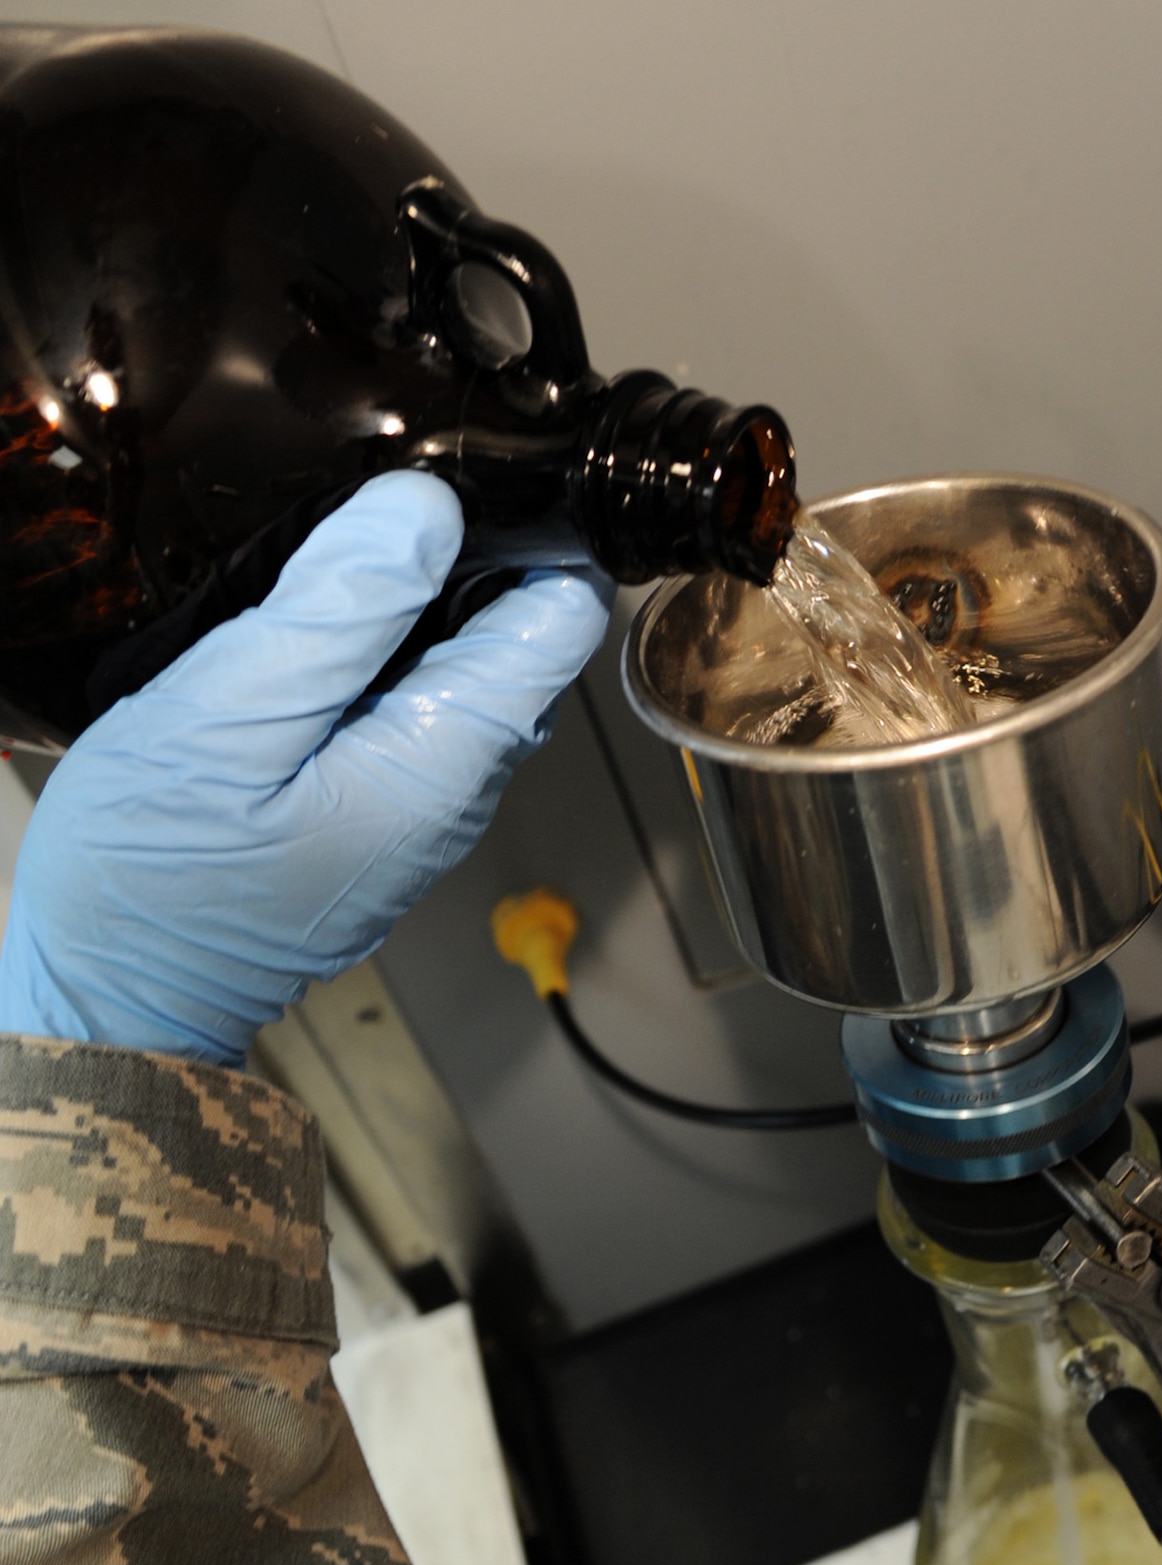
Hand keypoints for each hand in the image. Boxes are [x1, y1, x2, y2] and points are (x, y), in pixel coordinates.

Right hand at [0, 471, 610, 1064]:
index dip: (535, 534)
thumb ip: (336, 612)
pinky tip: (304, 640)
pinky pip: (405, 716)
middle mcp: (455, 793)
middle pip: (517, 644)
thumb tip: (426, 513)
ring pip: (457, 676)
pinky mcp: (372, 821)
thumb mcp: (228, 716)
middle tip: (376, 503)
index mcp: (443, 762)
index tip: (473, 479)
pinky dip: (375, 663)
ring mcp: (416, 813)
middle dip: (471, 561)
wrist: (113, 1000)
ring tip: (331, 560)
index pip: (560, 622)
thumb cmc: (152, 879)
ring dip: (415, 610)